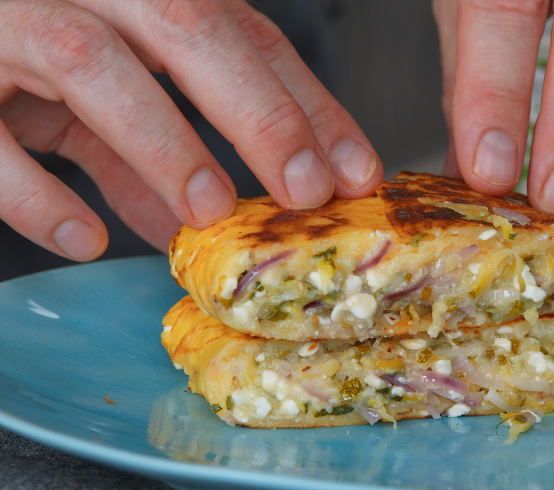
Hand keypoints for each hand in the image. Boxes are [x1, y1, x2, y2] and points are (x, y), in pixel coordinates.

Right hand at [0, 0, 382, 258]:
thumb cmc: (22, 60)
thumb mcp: (105, 91)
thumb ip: (159, 143)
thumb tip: (211, 219)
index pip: (245, 32)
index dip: (308, 102)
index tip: (356, 172)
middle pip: (184, 23)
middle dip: (258, 111)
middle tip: (306, 189)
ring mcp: (8, 22)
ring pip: (90, 64)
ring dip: (162, 143)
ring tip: (209, 211)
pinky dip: (40, 196)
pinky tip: (89, 241)